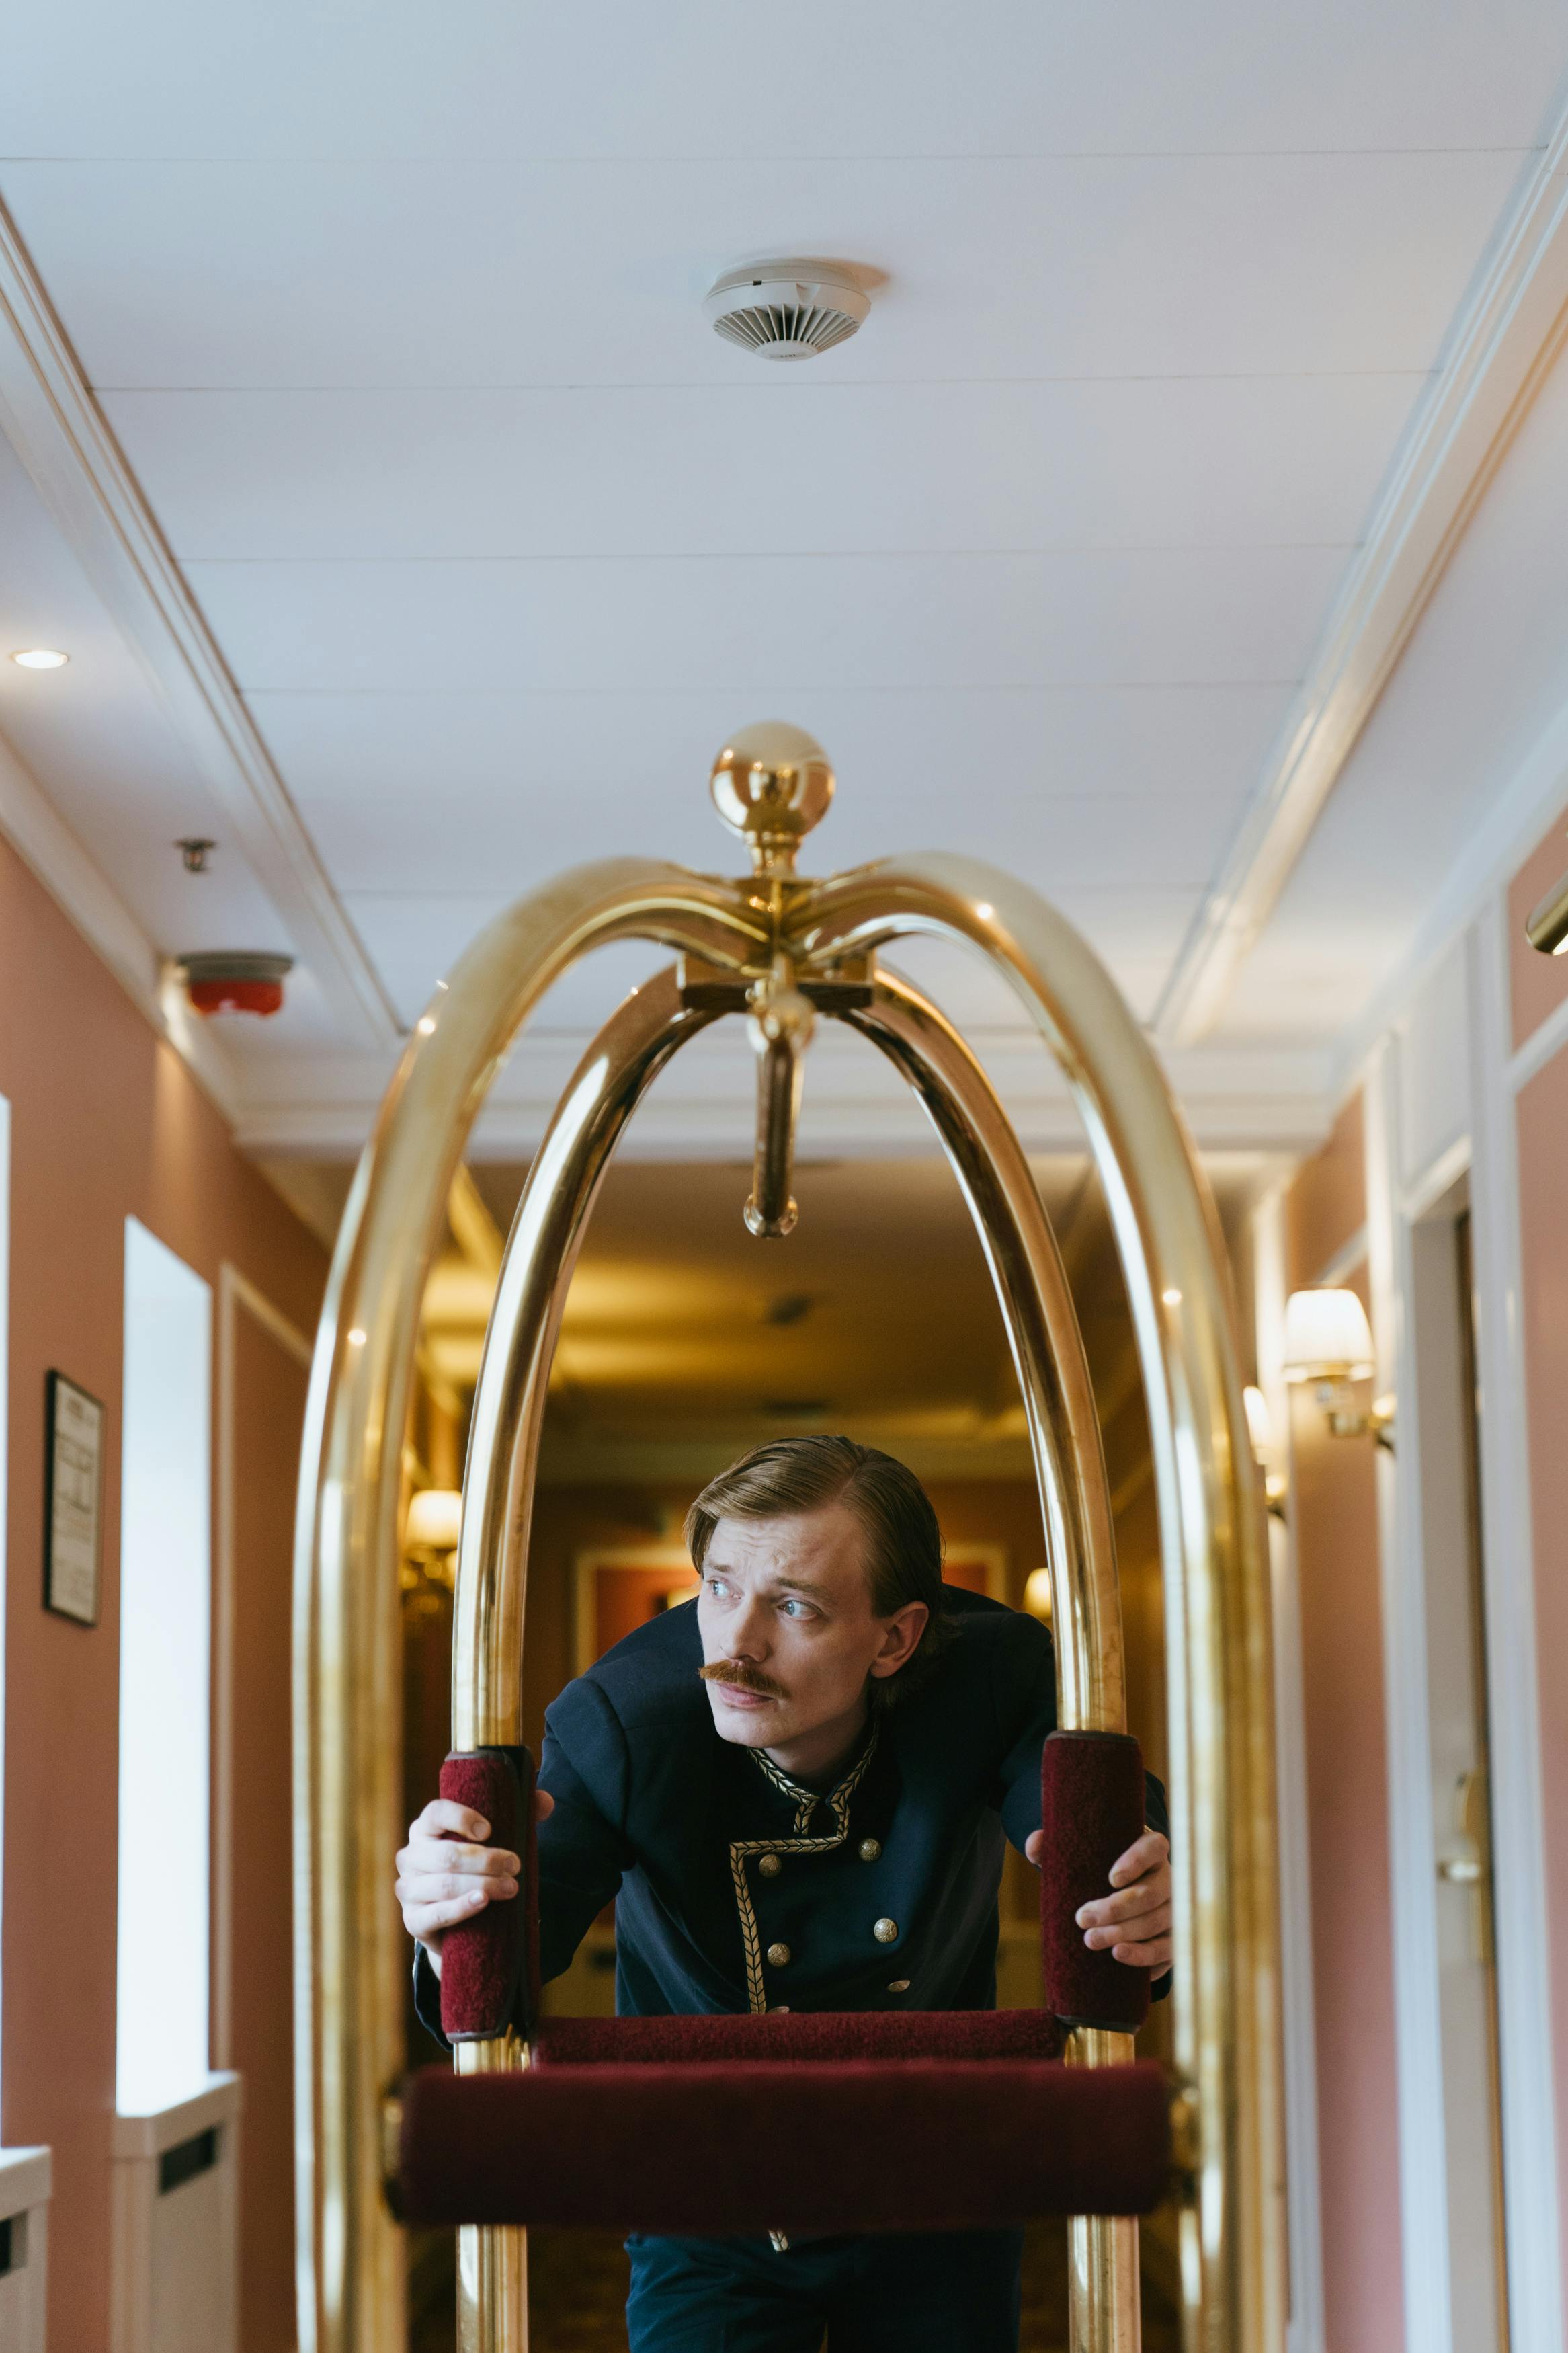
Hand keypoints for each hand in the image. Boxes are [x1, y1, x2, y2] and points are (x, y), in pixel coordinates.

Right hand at [394, 1789, 552, 1975]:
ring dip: (482, 1884)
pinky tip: (482, 1901)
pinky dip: (461, 1908)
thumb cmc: (475, 1869)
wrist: (457, 1923)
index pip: (435, 1813)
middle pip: (446, 1854)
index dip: (461, 1818)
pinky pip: (436, 1914)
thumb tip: (545, 1802)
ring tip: (511, 1887)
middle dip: (486, 1860)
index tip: (489, 1830)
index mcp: (425, 1829)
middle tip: (516, 1865)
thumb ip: (520, 1815)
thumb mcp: (494, 1841)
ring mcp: (408, 1889)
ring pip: (444, 1884)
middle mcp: (410, 1856)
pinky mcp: (413, 1920)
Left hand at [1025, 1825, 1172, 1971]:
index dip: (1136, 1861)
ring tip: (1091, 1941)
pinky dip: (1144, 1956)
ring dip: (1125, 1934)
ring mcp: (1175, 1909)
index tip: (1110, 1878)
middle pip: (1151, 1893)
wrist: (1118, 1892)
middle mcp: (1169, 1877)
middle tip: (1082, 1918)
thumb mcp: (1080, 1852)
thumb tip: (1034, 1845)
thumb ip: (1056, 1845)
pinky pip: (1166, 1950)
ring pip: (1157, 1922)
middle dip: (1116, 1909)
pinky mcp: (1174, 1938)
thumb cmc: (1099, 1866)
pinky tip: (1119, 1956)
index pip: (1152, 1848)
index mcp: (1150, 1848)